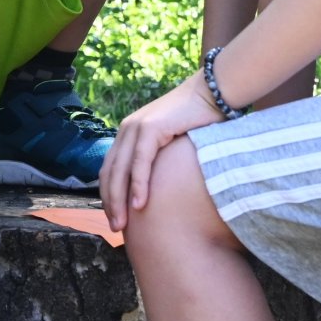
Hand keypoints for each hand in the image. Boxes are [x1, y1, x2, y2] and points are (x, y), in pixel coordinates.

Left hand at [99, 75, 225, 231]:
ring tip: (122, 224)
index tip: (114, 218)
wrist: (212, 92)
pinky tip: (139, 205)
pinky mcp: (151, 128)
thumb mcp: (172, 143)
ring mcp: (137, 127)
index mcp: (129, 133)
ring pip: (120, 171)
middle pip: (110, 173)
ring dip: (119, 200)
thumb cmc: (199, 120)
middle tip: (115, 228)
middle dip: (110, 203)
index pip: (110, 169)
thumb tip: (161, 190)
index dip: (109, 195)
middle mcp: (128, 129)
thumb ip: (161, 160)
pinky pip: (140, 163)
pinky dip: (138, 186)